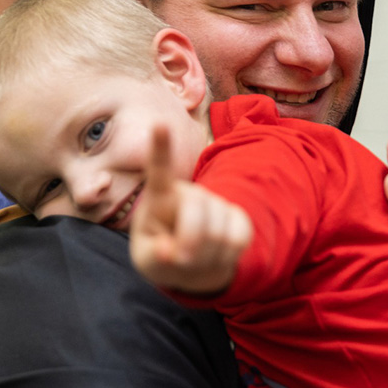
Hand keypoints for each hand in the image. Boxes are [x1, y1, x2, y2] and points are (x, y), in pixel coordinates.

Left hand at [129, 126, 250, 294]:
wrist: (191, 263)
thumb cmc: (161, 255)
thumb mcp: (148, 260)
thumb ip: (156, 256)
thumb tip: (172, 253)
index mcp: (160, 197)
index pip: (159, 169)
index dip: (161, 147)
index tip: (160, 124)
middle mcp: (189, 192)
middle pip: (196, 211)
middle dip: (189, 244)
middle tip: (181, 260)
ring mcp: (214, 202)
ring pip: (219, 231)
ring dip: (207, 256)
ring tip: (195, 258)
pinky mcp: (236, 215)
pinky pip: (239, 237)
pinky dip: (227, 256)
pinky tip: (216, 255)